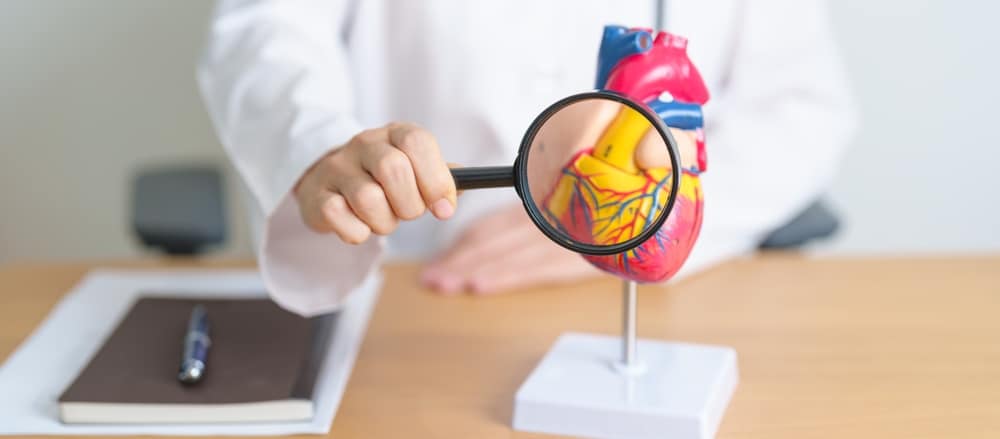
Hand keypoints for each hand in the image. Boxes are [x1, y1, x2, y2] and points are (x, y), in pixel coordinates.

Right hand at [295, 122, 456, 243]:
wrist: (331, 182)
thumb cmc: (384, 180)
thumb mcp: (416, 171)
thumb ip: (442, 178)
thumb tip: (461, 188)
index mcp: (395, 133)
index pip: (417, 142)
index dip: (435, 179)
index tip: (444, 209)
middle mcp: (364, 143)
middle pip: (393, 169)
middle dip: (409, 204)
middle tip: (408, 213)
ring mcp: (337, 167)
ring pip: (368, 199)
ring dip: (384, 222)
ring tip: (382, 218)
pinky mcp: (316, 195)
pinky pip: (341, 218)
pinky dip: (357, 232)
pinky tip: (358, 225)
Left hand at [420, 204, 602, 294]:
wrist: (647, 223)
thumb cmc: (606, 220)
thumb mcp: (565, 216)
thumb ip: (532, 226)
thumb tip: (490, 250)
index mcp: (538, 209)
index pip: (490, 226)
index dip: (462, 243)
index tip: (440, 260)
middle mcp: (543, 221)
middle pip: (490, 241)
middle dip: (457, 261)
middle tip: (431, 278)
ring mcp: (557, 240)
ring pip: (504, 256)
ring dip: (469, 271)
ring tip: (444, 285)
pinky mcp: (573, 260)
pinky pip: (531, 270)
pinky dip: (502, 277)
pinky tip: (478, 286)